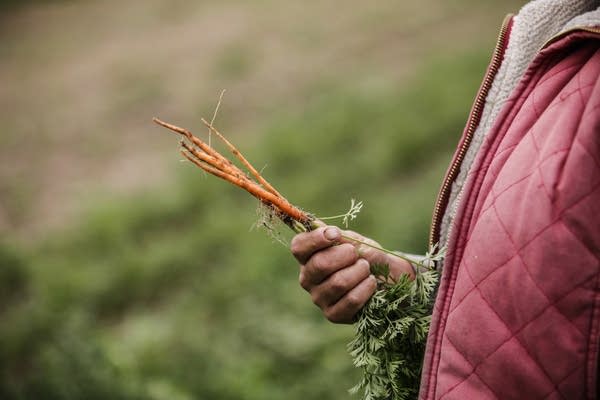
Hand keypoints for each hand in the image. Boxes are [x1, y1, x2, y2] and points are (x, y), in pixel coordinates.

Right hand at [291, 225, 413, 323]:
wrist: (387, 279)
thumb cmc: (366, 256)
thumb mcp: (356, 241)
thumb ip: (342, 238)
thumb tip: (329, 232)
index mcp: (308, 257)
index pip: (299, 247)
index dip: (315, 238)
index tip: (336, 234)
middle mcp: (308, 278)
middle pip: (319, 264)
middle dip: (346, 255)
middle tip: (356, 254)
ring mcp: (318, 298)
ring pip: (338, 282)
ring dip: (359, 271)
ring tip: (366, 268)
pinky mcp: (332, 315)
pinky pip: (350, 300)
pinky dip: (365, 288)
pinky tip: (370, 283)